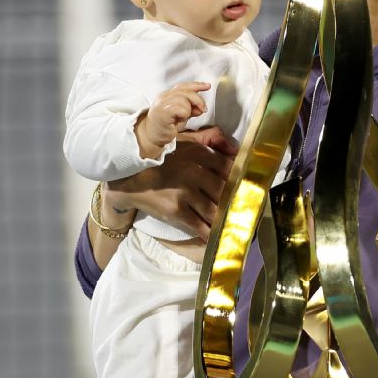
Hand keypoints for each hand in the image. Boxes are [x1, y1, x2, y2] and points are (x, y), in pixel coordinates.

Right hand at [106, 127, 234, 239]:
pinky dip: (208, 233)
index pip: (229, 167)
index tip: (248, 190)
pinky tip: (215, 237)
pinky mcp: (175, 210)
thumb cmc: (160, 158)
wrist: (129, 177)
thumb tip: (236, 151)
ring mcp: (185, 192)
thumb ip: (209, 141)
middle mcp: (194, 171)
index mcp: (199, 154)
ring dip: (224, 220)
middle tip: (243, 211)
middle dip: (234, 203)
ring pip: (214, 210)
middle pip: (224, 191)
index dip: (241, 180)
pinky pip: (198, 225)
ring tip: (232, 226)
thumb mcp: (184, 142)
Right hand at [137, 81, 210, 153]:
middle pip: (186, 91)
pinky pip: (179, 108)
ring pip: (183, 99)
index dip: (197, 85)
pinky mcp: (162, 111)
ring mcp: (162, 103)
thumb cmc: (164, 126)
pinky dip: (184, 113)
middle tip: (202, 110)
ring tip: (185, 117)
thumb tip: (201, 107)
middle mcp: (164, 96)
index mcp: (168, 95)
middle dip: (198, 100)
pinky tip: (180, 119)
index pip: (184, 86)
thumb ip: (190, 109)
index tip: (207, 86)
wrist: (151, 136)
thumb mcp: (181, 115)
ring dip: (189, 109)